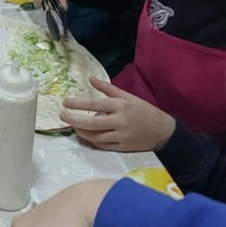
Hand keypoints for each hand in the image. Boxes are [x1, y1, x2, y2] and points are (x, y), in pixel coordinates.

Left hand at [60, 77, 176, 151]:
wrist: (163, 132)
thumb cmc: (144, 110)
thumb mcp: (128, 96)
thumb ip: (108, 88)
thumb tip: (90, 78)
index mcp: (120, 106)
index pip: (95, 104)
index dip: (78, 104)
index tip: (65, 102)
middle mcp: (120, 121)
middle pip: (92, 124)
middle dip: (74, 120)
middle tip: (62, 116)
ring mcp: (121, 136)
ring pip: (96, 137)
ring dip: (81, 132)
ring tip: (72, 125)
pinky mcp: (122, 148)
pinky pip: (103, 146)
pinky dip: (92, 141)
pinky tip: (84, 135)